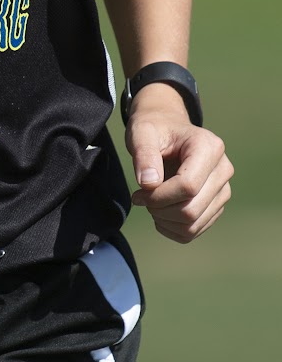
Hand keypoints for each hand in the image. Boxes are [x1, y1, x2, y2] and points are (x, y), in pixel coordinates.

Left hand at [126, 96, 232, 242]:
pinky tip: (159, 213)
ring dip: (164, 221)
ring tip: (150, 203)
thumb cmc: (153, 130)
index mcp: (209, 147)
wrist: (166, 131)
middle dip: (159, 210)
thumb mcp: (141, 133)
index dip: (158, 196)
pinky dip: (172, 229)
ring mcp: (223, 189)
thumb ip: (143, 154)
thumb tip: (149, 183)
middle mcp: (223, 169)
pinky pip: (195, 231)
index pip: (188, 186)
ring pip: (193, 225)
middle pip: (191, 209)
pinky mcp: (217, 205)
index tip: (138, 193)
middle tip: (141, 198)